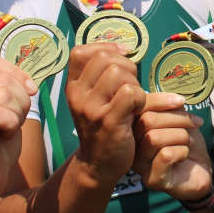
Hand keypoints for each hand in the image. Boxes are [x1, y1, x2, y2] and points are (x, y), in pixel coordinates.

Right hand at [0, 54, 35, 206]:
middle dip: (22, 100)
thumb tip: (30, 82)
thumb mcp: (9, 115)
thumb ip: (14, 94)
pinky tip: (4, 137)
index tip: (27, 94)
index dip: (17, 74)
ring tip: (7, 131)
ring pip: (3, 94)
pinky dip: (10, 124)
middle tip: (13, 123)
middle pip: (5, 79)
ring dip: (17, 114)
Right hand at [65, 43, 145, 187]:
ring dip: (134, 82)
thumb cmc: (104, 126)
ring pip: (117, 72)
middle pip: (104, 58)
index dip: (104, 48)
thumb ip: (102, 75)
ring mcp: (91, 109)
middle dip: (126, 66)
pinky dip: (140, 97)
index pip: (80, 52)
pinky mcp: (109, 121)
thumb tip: (123, 48)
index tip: (121, 58)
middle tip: (131, 85)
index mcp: (73, 87)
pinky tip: (138, 109)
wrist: (99, 164)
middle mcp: (77, 95)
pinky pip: (129, 92)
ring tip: (134, 98)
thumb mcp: (94, 99)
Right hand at [132, 93, 212, 200]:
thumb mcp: (179, 120)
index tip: (183, 102)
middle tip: (194, 124)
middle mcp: (132, 147)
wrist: (201, 171)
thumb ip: (169, 108)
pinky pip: (165, 156)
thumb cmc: (187, 143)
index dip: (161, 100)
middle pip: (146, 121)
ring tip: (188, 141)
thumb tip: (169, 98)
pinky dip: (181, 151)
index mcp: (136, 129)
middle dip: (176, 119)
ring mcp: (140, 165)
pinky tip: (184, 155)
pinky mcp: (152, 180)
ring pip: (154, 138)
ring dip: (180, 135)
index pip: (140, 108)